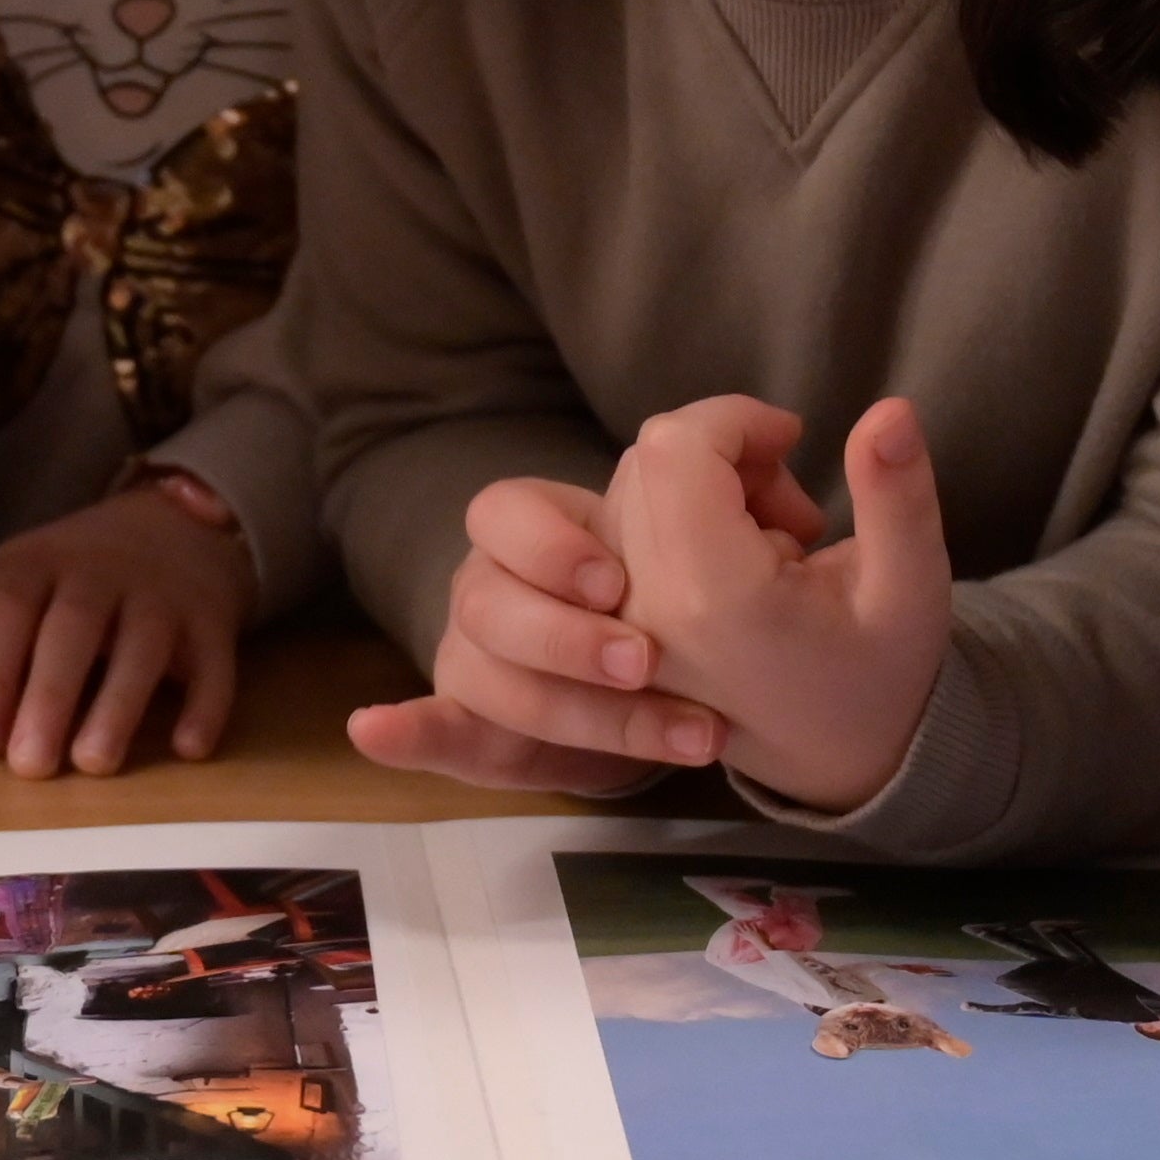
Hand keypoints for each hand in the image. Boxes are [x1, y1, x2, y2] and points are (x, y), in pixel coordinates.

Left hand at [0, 482, 258, 776]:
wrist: (174, 528)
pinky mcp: (213, 620)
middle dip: (50, 696)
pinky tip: (189, 748)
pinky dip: (207, 704)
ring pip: (144, 645)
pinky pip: (215, 662)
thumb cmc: (72, 577)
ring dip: (119, 705)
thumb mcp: (12, 580)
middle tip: (31, 765)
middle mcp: (101, 572)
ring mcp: (162, 594)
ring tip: (94, 763)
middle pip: (75, 627)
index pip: (9, 608)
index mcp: (38, 563)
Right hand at [343, 472, 716, 793]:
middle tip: (645, 660)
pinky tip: (374, 728)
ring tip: (679, 734)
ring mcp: (483, 663)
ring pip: (483, 675)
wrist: (694, 692)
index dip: (550, 544)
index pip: (508, 511)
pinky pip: (440, 732)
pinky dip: (411, 733)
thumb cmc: (698, 600)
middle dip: (563, 634)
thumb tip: (785, 425)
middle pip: (485, 597)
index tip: (614, 580)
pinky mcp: (485, 735)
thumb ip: (747, 485)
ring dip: (571, 707)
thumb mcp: (727, 539)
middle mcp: (501, 591)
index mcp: (549, 535)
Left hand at [598, 394, 956, 813]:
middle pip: (650, 461)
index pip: (674, 449)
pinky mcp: (610, 632)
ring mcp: (618, 625)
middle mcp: (645, 610)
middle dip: (726, 454)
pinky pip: (621, 532)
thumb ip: (898, 495)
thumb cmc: (881, 673)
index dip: (734, 419)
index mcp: (714, 597)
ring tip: (774, 541)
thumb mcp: (913, 587)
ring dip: (703, 486)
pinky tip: (737, 562)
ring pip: (632, 490)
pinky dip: (678, 519)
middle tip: (795, 511)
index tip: (795, 442)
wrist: (838, 763)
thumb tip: (892, 407)